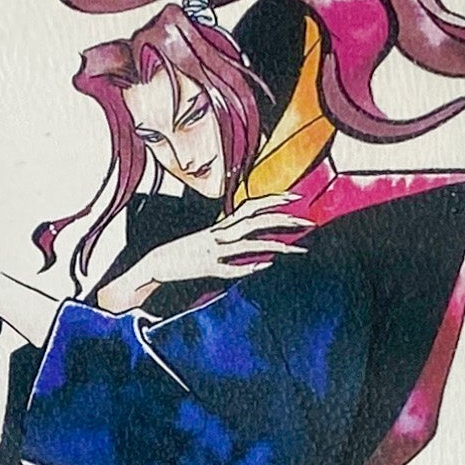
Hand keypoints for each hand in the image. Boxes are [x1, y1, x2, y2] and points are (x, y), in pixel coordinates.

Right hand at [94, 196, 311, 314]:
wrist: (156, 264)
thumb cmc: (186, 253)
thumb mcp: (211, 241)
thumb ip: (232, 237)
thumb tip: (253, 242)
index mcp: (222, 225)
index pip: (252, 205)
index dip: (273, 199)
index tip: (296, 196)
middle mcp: (219, 233)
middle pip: (255, 220)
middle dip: (283, 219)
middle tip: (308, 221)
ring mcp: (214, 250)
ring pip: (248, 243)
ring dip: (276, 245)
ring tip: (299, 250)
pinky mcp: (206, 268)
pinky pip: (230, 267)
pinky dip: (248, 266)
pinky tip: (266, 266)